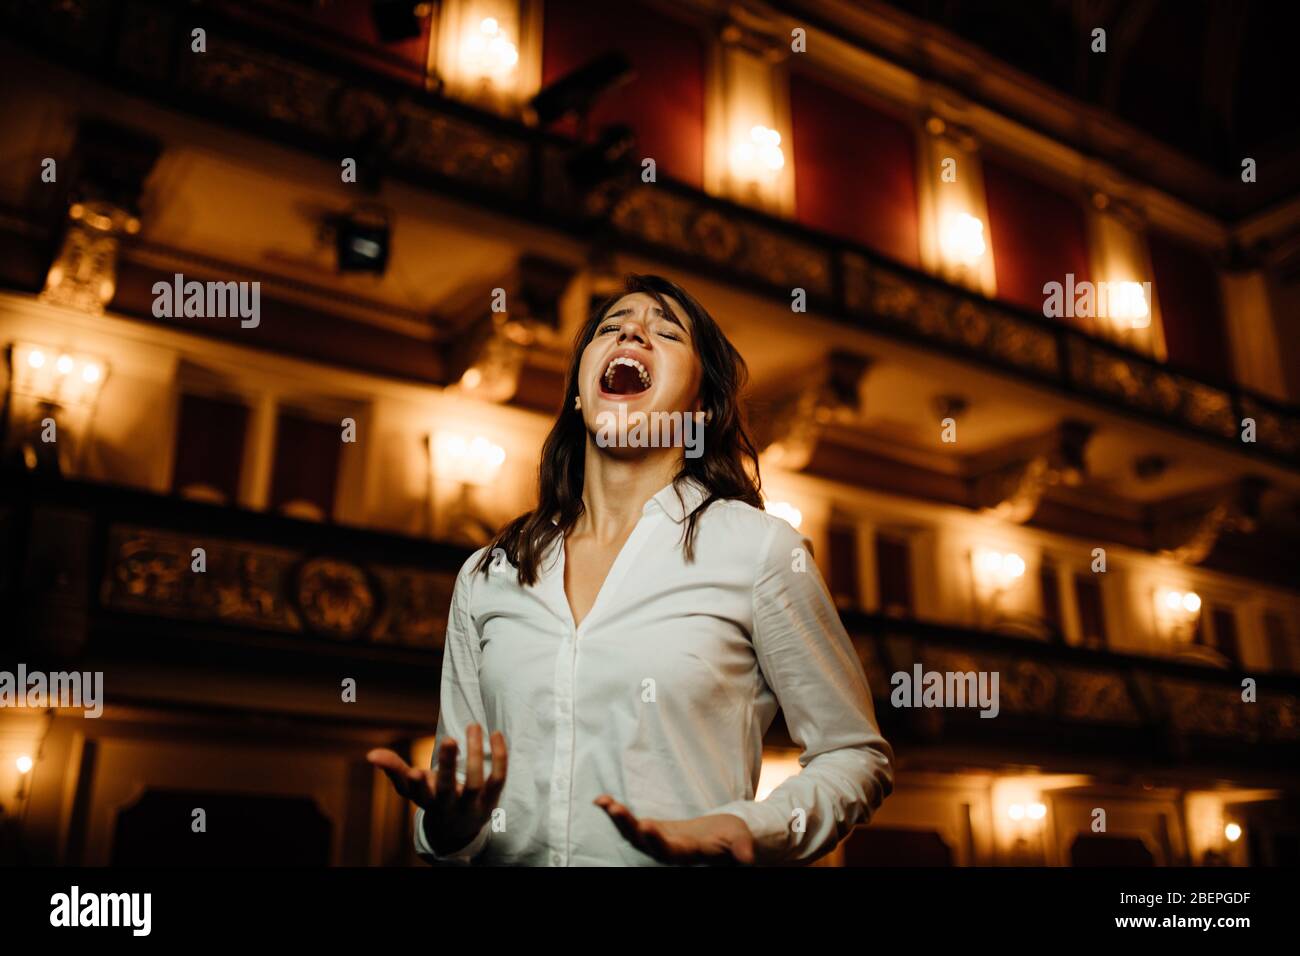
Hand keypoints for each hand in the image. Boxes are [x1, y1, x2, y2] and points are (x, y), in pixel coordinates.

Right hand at [367, 723, 506, 855]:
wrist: (458, 829)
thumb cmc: (431, 799)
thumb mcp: (410, 788)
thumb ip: (393, 769)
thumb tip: (371, 754)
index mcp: (426, 801)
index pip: (419, 795)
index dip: (416, 784)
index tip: (414, 771)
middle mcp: (448, 805)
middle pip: (448, 790)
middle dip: (448, 766)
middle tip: (448, 739)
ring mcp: (471, 804)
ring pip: (476, 782)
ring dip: (476, 754)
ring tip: (473, 725)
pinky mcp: (491, 799)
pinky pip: (499, 778)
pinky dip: (500, 757)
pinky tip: (496, 734)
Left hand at [594, 795, 755, 864]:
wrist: (719, 839)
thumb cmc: (730, 838)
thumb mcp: (739, 839)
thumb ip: (740, 848)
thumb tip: (748, 858)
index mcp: (687, 853)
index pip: (669, 851)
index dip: (657, 841)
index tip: (646, 825)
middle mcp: (667, 851)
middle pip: (643, 843)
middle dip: (629, 827)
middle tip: (616, 809)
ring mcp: (656, 841)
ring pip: (632, 833)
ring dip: (618, 819)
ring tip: (604, 802)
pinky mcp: (650, 831)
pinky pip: (629, 823)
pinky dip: (615, 812)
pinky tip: (600, 800)